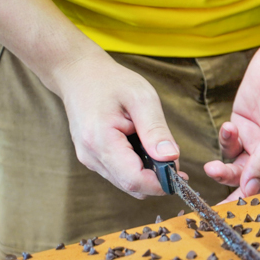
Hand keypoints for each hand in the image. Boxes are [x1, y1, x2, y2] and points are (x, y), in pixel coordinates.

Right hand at [52, 51, 184, 197]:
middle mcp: (91, 156)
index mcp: (101, 141)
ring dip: (147, 173)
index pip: (134, 180)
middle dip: (157, 179)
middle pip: (132, 185)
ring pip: (127, 183)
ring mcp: (90, 159)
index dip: (161, 183)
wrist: (78, 74)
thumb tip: (171, 157)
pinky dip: (137, 167)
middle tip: (171, 156)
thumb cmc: (111, 82)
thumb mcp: (141, 98)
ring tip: (154, 145)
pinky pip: (120, 174)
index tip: (180, 174)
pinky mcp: (93, 159)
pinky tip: (141, 147)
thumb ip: (156, 129)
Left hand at [204, 42, 259, 201]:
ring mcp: (258, 145)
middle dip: (236, 192)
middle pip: (254, 185)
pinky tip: (229, 128)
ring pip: (237, 170)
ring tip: (212, 168)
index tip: (240, 214)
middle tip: (216, 206)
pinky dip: (226, 141)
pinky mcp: (242, 130)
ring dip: (224, 171)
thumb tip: (250, 191)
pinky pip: (229, 146)